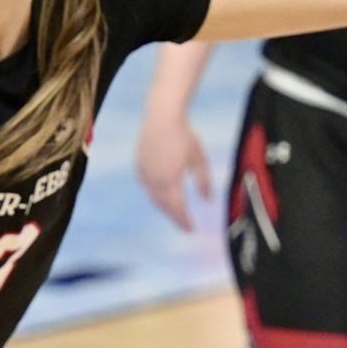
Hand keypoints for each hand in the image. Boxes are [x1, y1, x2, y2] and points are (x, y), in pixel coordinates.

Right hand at [135, 114, 212, 230]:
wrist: (161, 117)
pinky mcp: (139, 167)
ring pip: (154, 198)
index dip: (184, 221)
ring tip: (175, 214)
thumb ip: (203, 180)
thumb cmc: (184, 135)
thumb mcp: (198, 158)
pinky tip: (163, 197)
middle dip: (175, 217)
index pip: (178, 208)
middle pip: (164, 206)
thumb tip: (207, 200)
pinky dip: (156, 196)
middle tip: (184, 227)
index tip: (192, 230)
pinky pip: (147, 187)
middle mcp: (154, 179)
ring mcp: (144, 173)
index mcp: (171, 179)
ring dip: (165, 208)